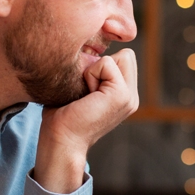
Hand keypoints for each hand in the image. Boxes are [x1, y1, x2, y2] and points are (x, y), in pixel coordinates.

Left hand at [34, 48, 138, 193]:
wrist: (61, 143)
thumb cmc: (62, 118)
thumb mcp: (82, 90)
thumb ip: (93, 73)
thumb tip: (89, 51)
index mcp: (125, 97)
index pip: (124, 59)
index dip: (101, 66)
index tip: (86, 90)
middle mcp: (132, 97)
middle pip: (126, 55)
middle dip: (102, 65)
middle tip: (87, 91)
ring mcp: (130, 98)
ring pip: (120, 56)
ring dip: (96, 70)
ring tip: (86, 94)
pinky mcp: (122, 95)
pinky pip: (106, 63)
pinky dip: (91, 74)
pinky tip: (85, 96)